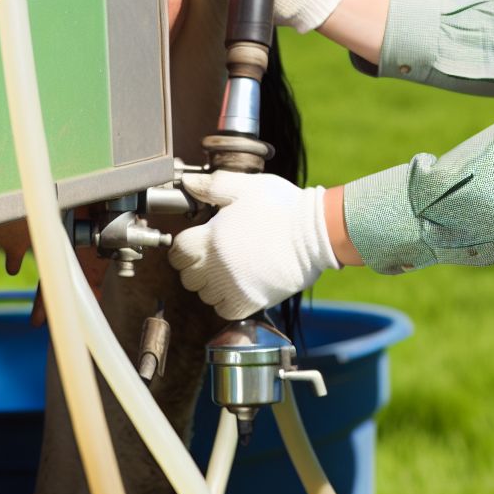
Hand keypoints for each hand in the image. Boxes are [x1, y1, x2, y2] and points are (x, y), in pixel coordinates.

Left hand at [168, 171, 340, 319]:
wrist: (316, 232)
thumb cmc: (283, 207)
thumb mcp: (246, 187)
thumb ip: (213, 185)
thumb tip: (188, 184)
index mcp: (212, 236)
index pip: (177, 252)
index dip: (185, 246)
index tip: (199, 241)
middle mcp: (218, 265)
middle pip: (188, 276)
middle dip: (197, 265)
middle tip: (216, 254)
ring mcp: (233, 286)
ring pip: (204, 295)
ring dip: (212, 284)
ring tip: (231, 268)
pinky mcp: (250, 301)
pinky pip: (223, 310)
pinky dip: (227, 301)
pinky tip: (240, 284)